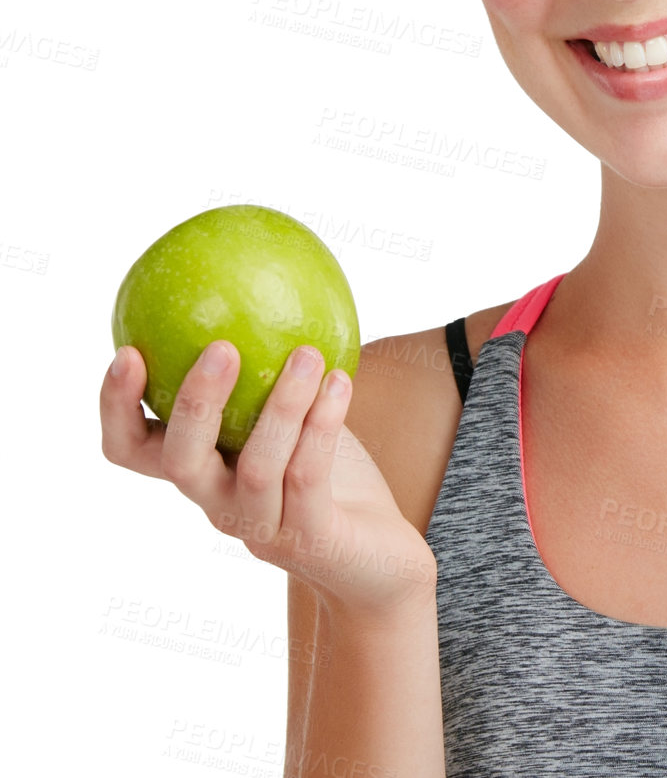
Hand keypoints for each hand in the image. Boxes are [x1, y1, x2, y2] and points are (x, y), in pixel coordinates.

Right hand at [100, 340, 434, 617]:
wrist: (377, 558)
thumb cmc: (329, 472)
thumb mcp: (292, 414)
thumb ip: (269, 367)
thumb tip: (261, 282)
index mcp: (201, 471)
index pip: (131, 450)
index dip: (116, 408)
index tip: (127, 351)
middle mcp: (218, 503)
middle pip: (180, 461)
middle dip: (194, 403)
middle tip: (220, 346)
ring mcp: (261, 527)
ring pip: (257, 466)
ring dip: (281, 405)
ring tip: (306, 353)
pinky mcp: (309, 538)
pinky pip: (310, 476)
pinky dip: (323, 425)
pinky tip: (341, 381)